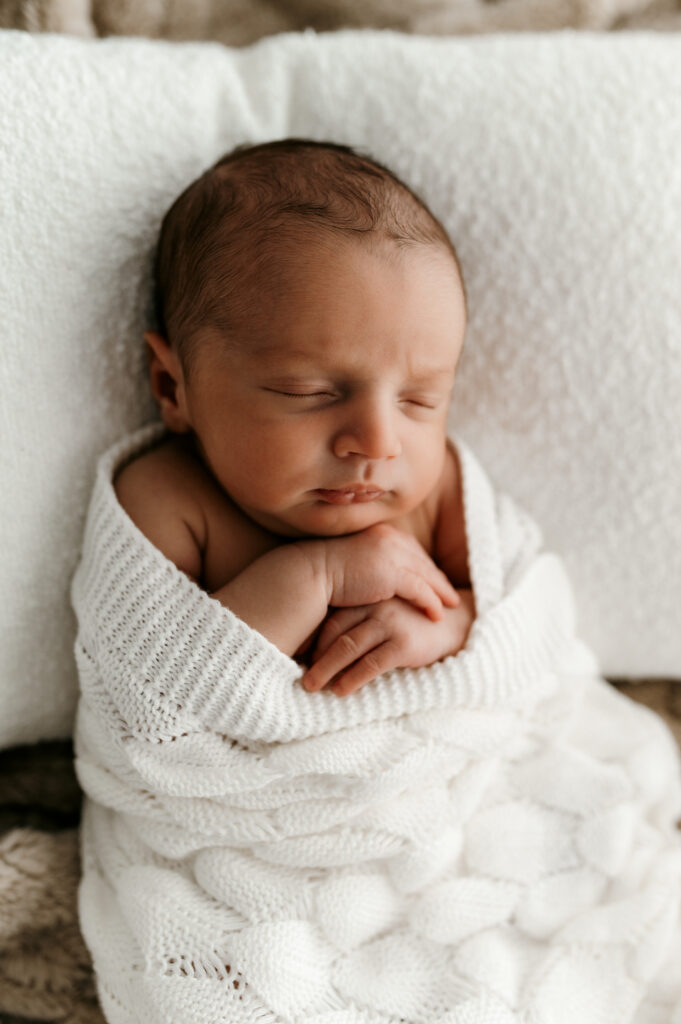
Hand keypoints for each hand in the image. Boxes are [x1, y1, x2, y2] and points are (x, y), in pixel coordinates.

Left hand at [303, 589, 474, 695]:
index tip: (301, 659)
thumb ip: (363, 618)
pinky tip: (341, 691)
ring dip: (326, 670)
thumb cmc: (416, 622)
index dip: (315, 640)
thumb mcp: (388, 610)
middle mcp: (377, 605)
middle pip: (335, 633)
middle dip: (315, 657)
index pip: (333, 618)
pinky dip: (352, 679)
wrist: (458, 626)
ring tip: (312, 686)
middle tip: (301, 676)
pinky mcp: (404, 643)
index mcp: (370, 596)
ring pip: (348, 648)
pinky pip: (370, 664)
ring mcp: (390, 623)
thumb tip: (325, 645)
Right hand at [311, 524, 458, 622]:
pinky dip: (431, 603)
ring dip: (442, 591)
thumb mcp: (355, 561)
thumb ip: (372, 562)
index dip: (427, 567)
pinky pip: (421, 590)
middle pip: (424, 561)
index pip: (413, 550)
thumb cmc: (326, 573)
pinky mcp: (392, 574)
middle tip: (451, 594)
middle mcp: (392, 538)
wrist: (310, 576)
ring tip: (452, 605)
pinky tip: (438, 615)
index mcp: (383, 533)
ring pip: (427, 575)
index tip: (436, 580)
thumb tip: (380, 574)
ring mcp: (393, 554)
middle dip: (439, 579)